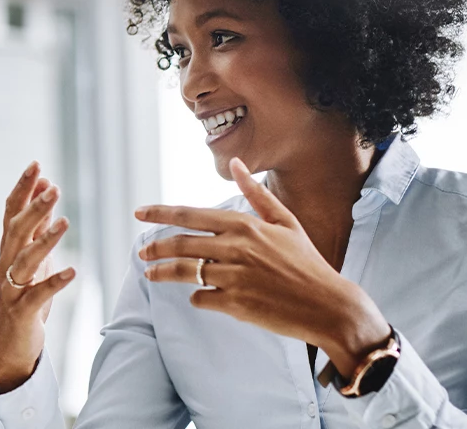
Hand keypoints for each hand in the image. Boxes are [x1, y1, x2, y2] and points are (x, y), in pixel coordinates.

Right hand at [0, 162, 76, 392]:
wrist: (10, 343)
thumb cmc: (25, 296)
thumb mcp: (33, 257)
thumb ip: (38, 226)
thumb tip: (45, 190)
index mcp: (9, 249)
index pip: (12, 212)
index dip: (23, 189)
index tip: (36, 165)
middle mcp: (6, 264)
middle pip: (16, 231)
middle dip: (34, 208)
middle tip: (53, 188)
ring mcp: (11, 288)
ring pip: (25, 260)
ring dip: (45, 240)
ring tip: (64, 222)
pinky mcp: (22, 311)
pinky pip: (38, 295)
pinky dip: (54, 282)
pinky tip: (73, 272)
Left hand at [135, 157, 391, 374]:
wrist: (328, 305)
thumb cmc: (306, 262)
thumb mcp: (285, 222)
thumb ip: (256, 194)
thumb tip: (237, 162)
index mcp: (245, 225)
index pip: (190, 215)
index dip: (160, 213)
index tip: (139, 212)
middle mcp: (236, 248)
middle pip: (180, 243)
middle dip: (155, 247)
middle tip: (142, 253)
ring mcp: (234, 277)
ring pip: (184, 272)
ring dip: (162, 273)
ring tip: (151, 274)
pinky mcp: (235, 304)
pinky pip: (201, 298)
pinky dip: (196, 297)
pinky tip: (199, 296)